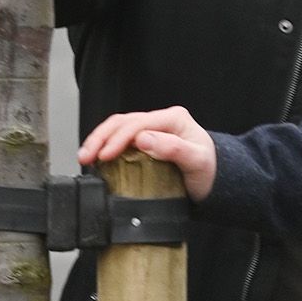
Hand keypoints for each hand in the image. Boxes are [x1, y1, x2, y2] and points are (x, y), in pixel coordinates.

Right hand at [78, 104, 217, 196]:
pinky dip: (106, 147)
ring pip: (118, 128)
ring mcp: (152, 130)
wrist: (217, 181)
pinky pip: (121, 139)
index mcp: (173, 119)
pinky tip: (96, 158)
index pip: (137, 123)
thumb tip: (144, 139)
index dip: (117, 138)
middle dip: (100, 138)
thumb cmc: (210, 171)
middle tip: (86, 157)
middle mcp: (161, 120)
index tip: (104, 156)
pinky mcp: (146, 142)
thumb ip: (173, 149)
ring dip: (99, 141)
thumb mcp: (197, 161)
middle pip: (123, 122)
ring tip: (85, 158)